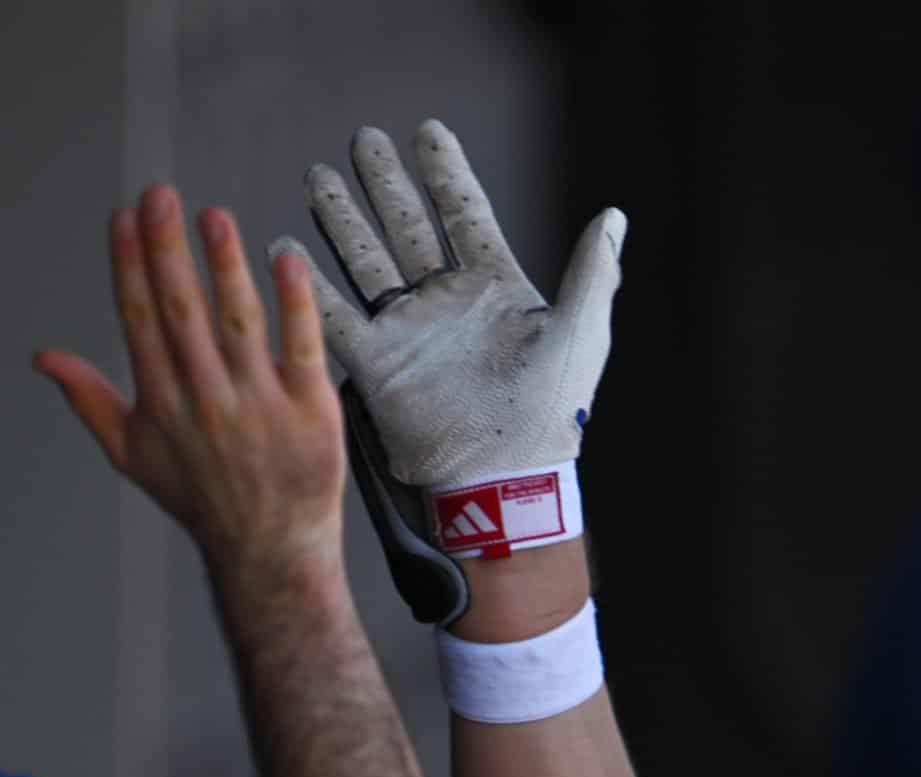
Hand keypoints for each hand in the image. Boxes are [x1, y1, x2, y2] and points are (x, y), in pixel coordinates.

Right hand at [35, 186, 342, 572]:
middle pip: (180, 311)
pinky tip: (287, 260)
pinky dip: (296, 304)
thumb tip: (44, 357)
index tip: (124, 218)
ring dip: (224, 267)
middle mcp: (206, 398)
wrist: (270, 551)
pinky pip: (303, 348)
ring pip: (237, 323)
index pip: (138, 319)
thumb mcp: (134, 454)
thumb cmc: (203, 500)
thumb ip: (89, 400)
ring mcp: (260, 405)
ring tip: (215, 218)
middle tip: (160, 198)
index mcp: (162, 401)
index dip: (128, 266)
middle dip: (166, 251)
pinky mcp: (311, 413)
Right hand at [278, 120, 623, 489]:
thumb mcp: (579, 335)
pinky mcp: (375, 363)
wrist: (505, 476)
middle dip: (385, 183)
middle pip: (407, 227)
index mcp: (497, 289)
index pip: (465, 214)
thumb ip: (593, 272)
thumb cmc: (551, 413)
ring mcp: (409, 329)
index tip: (427, 131)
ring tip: (319, 175)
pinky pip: (332, 315)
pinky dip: (307, 284)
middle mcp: (448, 302)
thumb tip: (614, 216)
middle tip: (363, 139)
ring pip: (367, 259)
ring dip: (342, 217)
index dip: (446, 173)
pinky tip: (281, 247)